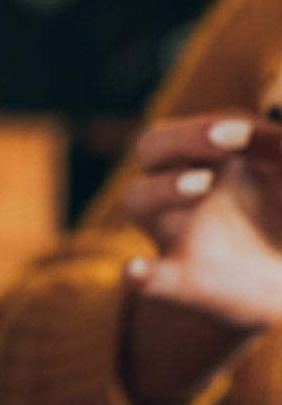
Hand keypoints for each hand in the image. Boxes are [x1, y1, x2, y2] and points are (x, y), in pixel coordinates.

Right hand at [122, 112, 281, 329]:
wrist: (279, 278)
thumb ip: (279, 147)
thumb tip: (269, 121)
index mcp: (214, 161)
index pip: (198, 129)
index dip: (213, 125)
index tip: (245, 133)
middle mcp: (185, 191)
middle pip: (151, 147)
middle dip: (182, 138)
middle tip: (223, 140)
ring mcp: (178, 234)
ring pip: (138, 198)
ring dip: (162, 188)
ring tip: (200, 186)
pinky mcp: (186, 283)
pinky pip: (152, 279)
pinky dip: (141, 275)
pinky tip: (136, 270)